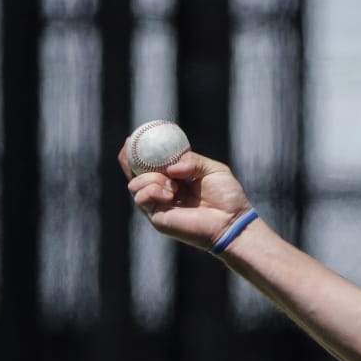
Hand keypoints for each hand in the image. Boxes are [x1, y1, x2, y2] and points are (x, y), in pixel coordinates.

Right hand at [119, 148, 253, 251]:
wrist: (232, 221)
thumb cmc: (227, 197)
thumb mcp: (212, 169)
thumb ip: (191, 160)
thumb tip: (170, 168)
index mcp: (175, 180)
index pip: (151, 166)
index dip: (138, 153)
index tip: (131, 139)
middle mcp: (164, 192)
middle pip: (135, 175)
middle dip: (128, 161)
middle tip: (128, 147)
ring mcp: (159, 206)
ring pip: (134, 185)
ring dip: (149, 178)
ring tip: (172, 184)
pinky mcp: (157, 218)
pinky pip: (141, 198)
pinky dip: (151, 190)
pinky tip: (170, 193)